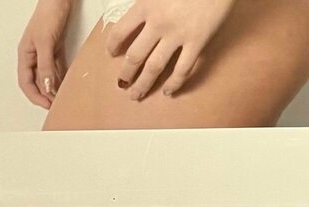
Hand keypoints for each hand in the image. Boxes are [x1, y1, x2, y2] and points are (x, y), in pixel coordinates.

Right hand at [18, 0, 71, 108]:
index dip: (35, 96)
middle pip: (36, 82)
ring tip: (63, 98)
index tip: (47, 105)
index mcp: (25, 55)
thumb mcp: (45, 42)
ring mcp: (45, 53)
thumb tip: (46, 87)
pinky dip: (61, 78)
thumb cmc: (48, 14)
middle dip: (45, 95)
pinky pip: (57, 69)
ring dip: (54, 88)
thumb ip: (45, 66)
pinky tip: (67, 85)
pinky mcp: (56, 50)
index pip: (26, 83)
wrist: (60, 0)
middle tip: (57, 105)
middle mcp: (33, 56)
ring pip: (47, 77)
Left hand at [103, 0, 231, 98]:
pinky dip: (174, 83)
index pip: (120, 31)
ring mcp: (178, 35)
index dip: (113, 45)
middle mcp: (158, 24)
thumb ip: (146, 1)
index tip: (111, 54)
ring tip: (136, 95)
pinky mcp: (197, 42)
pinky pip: (183, 69)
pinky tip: (168, 91)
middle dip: (126, 73)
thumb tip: (136, 13)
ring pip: (155, 67)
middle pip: (135, 55)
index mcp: (145, 5)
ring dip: (143, 84)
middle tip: (122, 84)